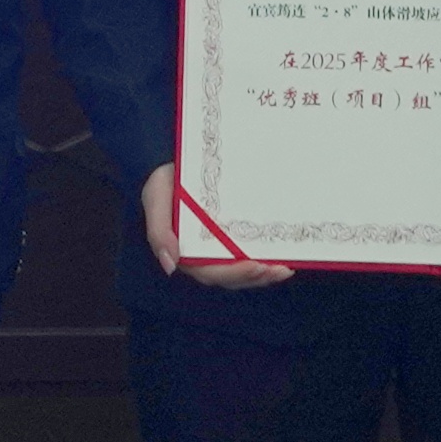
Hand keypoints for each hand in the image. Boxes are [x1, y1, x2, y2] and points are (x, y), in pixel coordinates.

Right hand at [142, 161, 293, 289]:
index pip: (210, 272)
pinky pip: (247, 256)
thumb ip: (158, 232)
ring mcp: (217, 249)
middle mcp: (202, 257)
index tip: (256, 266)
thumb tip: (169, 266)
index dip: (234, 273)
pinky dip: (265, 261)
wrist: (177, 165)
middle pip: (231, 276)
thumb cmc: (164, 183)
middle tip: (279, 270)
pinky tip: (284, 259)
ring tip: (284, 270)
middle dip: (256, 276)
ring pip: (242, 272)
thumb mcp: (155, 198)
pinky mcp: (230, 239)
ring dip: (264, 275)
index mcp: (184, 252)